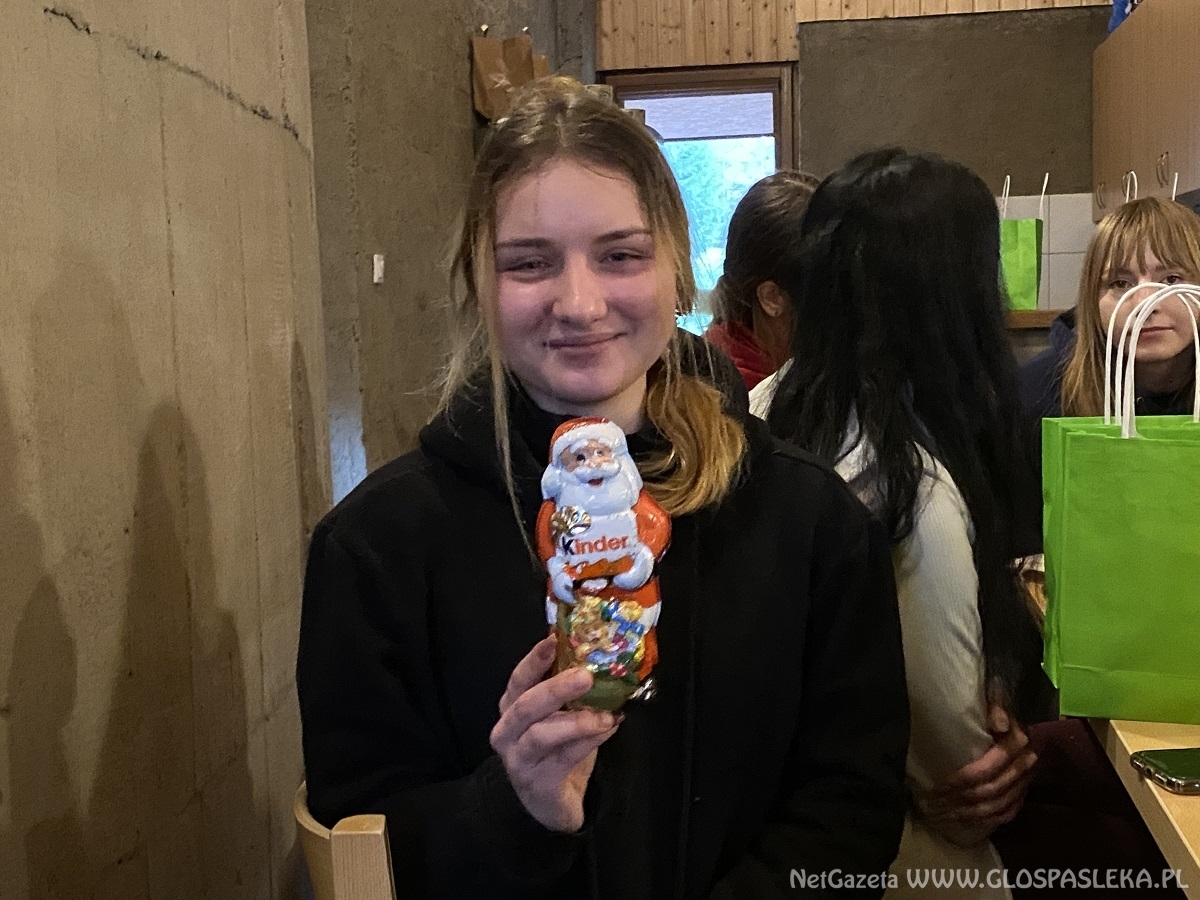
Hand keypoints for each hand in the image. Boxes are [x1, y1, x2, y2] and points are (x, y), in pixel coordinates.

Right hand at [489, 636, 620, 831]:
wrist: (549, 804)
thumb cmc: (556, 751)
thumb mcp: (559, 716)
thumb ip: (570, 692)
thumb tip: (600, 660)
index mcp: (511, 708)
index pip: (518, 679)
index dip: (534, 659)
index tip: (554, 639)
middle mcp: (507, 732)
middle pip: (526, 704)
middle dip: (556, 687)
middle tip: (586, 676)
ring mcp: (519, 759)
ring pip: (541, 733)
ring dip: (577, 720)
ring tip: (606, 715)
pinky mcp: (537, 782)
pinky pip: (563, 758)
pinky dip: (588, 741)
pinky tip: (607, 729)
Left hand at [919, 702, 1036, 844]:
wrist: (1011, 719)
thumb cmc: (992, 707)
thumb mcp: (993, 697)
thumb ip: (996, 705)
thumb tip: (999, 724)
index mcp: (1018, 742)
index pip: (988, 768)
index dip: (961, 779)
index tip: (937, 785)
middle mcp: (1025, 766)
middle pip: (990, 790)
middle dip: (958, 800)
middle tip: (930, 805)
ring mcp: (1025, 783)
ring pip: (996, 805)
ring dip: (967, 814)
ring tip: (940, 815)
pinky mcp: (1023, 795)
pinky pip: (1006, 814)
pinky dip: (985, 820)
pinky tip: (963, 821)